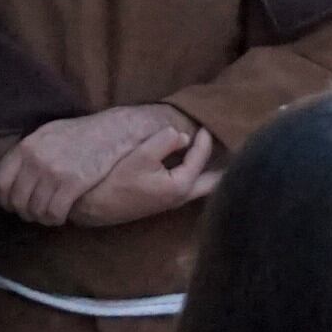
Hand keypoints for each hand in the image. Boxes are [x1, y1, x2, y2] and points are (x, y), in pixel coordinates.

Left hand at [0, 103, 194, 226]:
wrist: (114, 131)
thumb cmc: (82, 133)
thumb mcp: (49, 134)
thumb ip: (29, 152)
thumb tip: (13, 173)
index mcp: (26, 146)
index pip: (1, 182)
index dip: (5, 199)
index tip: (13, 205)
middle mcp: (35, 160)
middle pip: (17, 200)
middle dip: (24, 212)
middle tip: (35, 213)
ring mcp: (53, 172)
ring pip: (35, 210)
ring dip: (41, 217)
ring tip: (50, 215)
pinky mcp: (72, 184)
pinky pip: (54, 213)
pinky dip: (55, 219)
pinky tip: (62, 216)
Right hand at [66, 123, 224, 226]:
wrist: (94, 206)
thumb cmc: (116, 180)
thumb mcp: (140, 155)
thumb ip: (164, 141)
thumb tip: (183, 136)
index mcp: (179, 185)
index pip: (199, 158)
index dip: (204, 140)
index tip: (205, 124)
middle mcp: (181, 197)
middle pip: (213, 182)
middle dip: (224, 166)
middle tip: (237, 149)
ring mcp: (172, 202)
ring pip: (203, 187)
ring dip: (212, 172)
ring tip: (222, 156)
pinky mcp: (163, 202)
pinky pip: (191, 187)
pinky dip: (200, 176)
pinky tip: (198, 166)